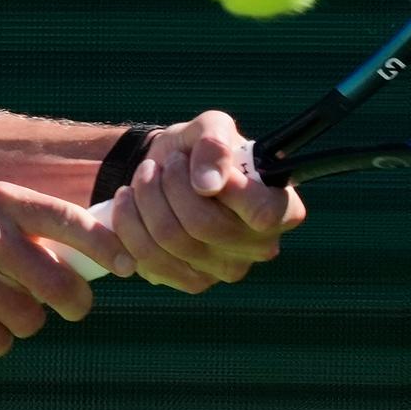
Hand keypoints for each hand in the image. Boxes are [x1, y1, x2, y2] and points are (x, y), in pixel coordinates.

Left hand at [107, 111, 306, 293]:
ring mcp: (226, 270)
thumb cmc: (199, 151)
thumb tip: (209, 184)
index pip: (263, 214)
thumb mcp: (209, 127)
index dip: (227, 189)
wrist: (164, 172)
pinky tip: (130, 203)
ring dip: (145, 198)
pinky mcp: (191, 282)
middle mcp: (260, 247)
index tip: (200, 167)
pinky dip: (128, 223)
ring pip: (170, 239)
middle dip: (170, 184)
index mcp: (282, 208)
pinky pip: (147, 258)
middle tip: (164, 164)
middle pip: (203, 225)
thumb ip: (214, 143)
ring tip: (145, 176)